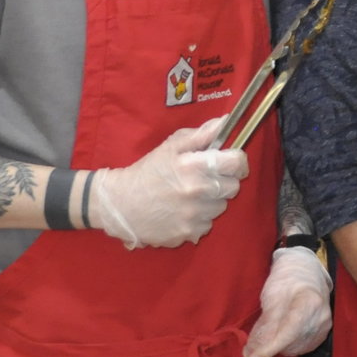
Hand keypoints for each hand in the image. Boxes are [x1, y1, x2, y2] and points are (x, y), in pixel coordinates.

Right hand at [90, 120, 248, 248]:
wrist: (119, 204)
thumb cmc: (146, 172)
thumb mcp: (170, 147)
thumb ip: (201, 134)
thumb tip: (225, 123)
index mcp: (194, 166)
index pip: (236, 162)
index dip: (237, 161)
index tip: (230, 162)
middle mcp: (198, 191)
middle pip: (233, 187)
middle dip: (222, 181)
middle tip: (204, 180)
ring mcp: (194, 215)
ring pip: (221, 207)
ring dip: (210, 201)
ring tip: (188, 196)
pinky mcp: (189, 233)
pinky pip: (206, 224)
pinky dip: (198, 219)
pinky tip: (181, 212)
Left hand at [242, 246, 331, 356]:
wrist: (307, 272)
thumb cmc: (287, 279)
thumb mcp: (271, 295)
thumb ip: (265, 325)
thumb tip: (251, 354)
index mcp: (308, 301)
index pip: (288, 332)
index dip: (270, 348)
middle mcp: (321, 316)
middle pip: (291, 344)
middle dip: (270, 346)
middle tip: (254, 341)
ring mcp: (325, 325)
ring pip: (295, 348)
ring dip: (279, 346)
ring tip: (271, 331)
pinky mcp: (324, 332)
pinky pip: (302, 347)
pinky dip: (288, 345)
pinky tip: (283, 334)